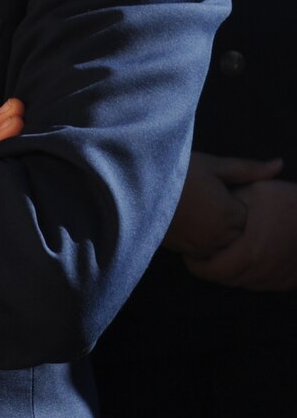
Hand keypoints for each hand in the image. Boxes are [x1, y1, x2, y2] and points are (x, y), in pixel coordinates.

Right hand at [163, 152, 280, 257]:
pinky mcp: (187, 253)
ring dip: (215, 231)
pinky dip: (201, 240)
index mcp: (231, 213)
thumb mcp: (213, 165)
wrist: (136, 187)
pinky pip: (206, 252)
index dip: (231, 201)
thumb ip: (249, 169)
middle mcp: (222, 235)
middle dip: (226, 218)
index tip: (212, 189)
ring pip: (223, 244)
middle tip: (203, 200)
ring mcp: (204, 247)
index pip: (245, 214)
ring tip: (195, 212)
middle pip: (237, 231)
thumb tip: (280, 164)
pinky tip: (187, 223)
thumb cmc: (177, 172)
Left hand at [185, 178, 296, 290]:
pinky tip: (241, 258)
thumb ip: (227, 204)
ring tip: (217, 253)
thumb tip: (201, 207)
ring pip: (241, 283)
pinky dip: (246, 274)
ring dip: (227, 272)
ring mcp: (277, 279)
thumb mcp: (255, 192)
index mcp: (250, 252)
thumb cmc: (291, 203)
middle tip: (198, 253)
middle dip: (207, 268)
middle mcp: (262, 272)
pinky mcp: (289, 281)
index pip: (211, 270)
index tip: (188, 250)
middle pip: (224, 280)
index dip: (195, 262)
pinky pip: (259, 284)